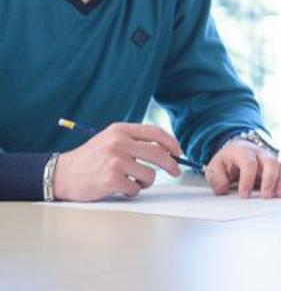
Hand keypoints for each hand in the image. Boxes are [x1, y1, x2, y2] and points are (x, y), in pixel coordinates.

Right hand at [51, 123, 183, 201]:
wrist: (61, 174)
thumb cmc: (90, 159)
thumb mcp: (110, 140)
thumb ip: (133, 141)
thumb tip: (166, 149)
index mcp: (120, 130)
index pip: (155, 133)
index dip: (171, 143)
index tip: (178, 153)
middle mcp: (118, 143)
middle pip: (159, 154)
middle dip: (172, 165)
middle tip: (176, 172)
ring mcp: (115, 161)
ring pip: (150, 174)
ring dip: (146, 182)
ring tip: (133, 182)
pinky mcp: (111, 179)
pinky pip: (136, 188)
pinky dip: (132, 191)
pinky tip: (121, 189)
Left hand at [208, 139, 280, 198]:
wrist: (238, 152)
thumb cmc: (228, 162)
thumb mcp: (215, 167)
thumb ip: (217, 178)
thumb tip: (222, 190)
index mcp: (243, 152)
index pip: (249, 162)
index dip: (247, 179)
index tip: (244, 195)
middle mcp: (261, 155)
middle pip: (271, 162)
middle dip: (270, 180)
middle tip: (266, 196)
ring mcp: (273, 162)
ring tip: (279, 196)